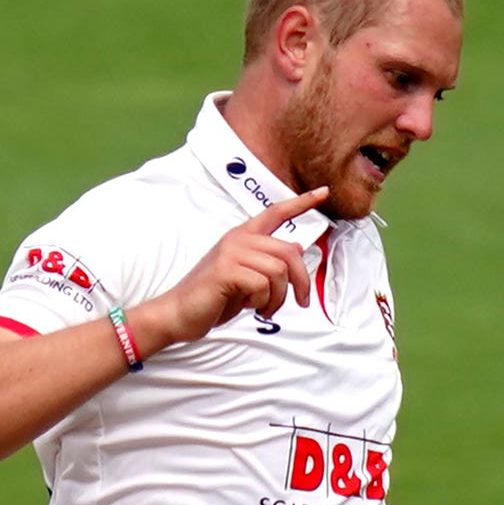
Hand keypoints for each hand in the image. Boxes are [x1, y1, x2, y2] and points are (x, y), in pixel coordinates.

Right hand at [135, 187, 328, 347]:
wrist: (179, 313)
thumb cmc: (214, 297)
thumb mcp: (246, 276)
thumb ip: (267, 261)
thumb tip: (297, 249)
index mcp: (243, 235)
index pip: (276, 213)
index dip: (302, 202)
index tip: (323, 192)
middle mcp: (238, 238)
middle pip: (290, 252)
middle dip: (301, 281)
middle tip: (300, 302)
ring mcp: (231, 252)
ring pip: (279, 271)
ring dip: (278, 297)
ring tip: (264, 308)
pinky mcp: (227, 270)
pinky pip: (263, 285)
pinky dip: (263, 303)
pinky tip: (250, 308)